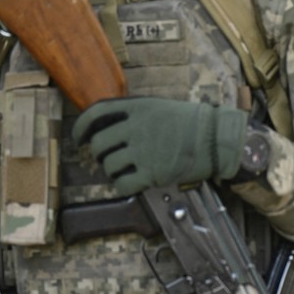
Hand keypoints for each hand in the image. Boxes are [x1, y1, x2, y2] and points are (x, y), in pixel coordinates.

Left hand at [73, 97, 247, 195]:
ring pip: (109, 166)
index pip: (95, 114)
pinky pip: (122, 185)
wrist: (215, 139)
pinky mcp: (152, 173)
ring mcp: (143, 151)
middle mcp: (136, 128)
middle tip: (109, 157)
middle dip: (100, 154)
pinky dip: (124, 186)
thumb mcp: (158, 107)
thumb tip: (104, 127)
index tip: (78, 138)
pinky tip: (133, 182)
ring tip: (127, 168)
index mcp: (137, 108)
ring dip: (113, 170)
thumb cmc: (189, 123)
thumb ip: (132, 114)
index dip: (80, 127)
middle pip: (98, 144)